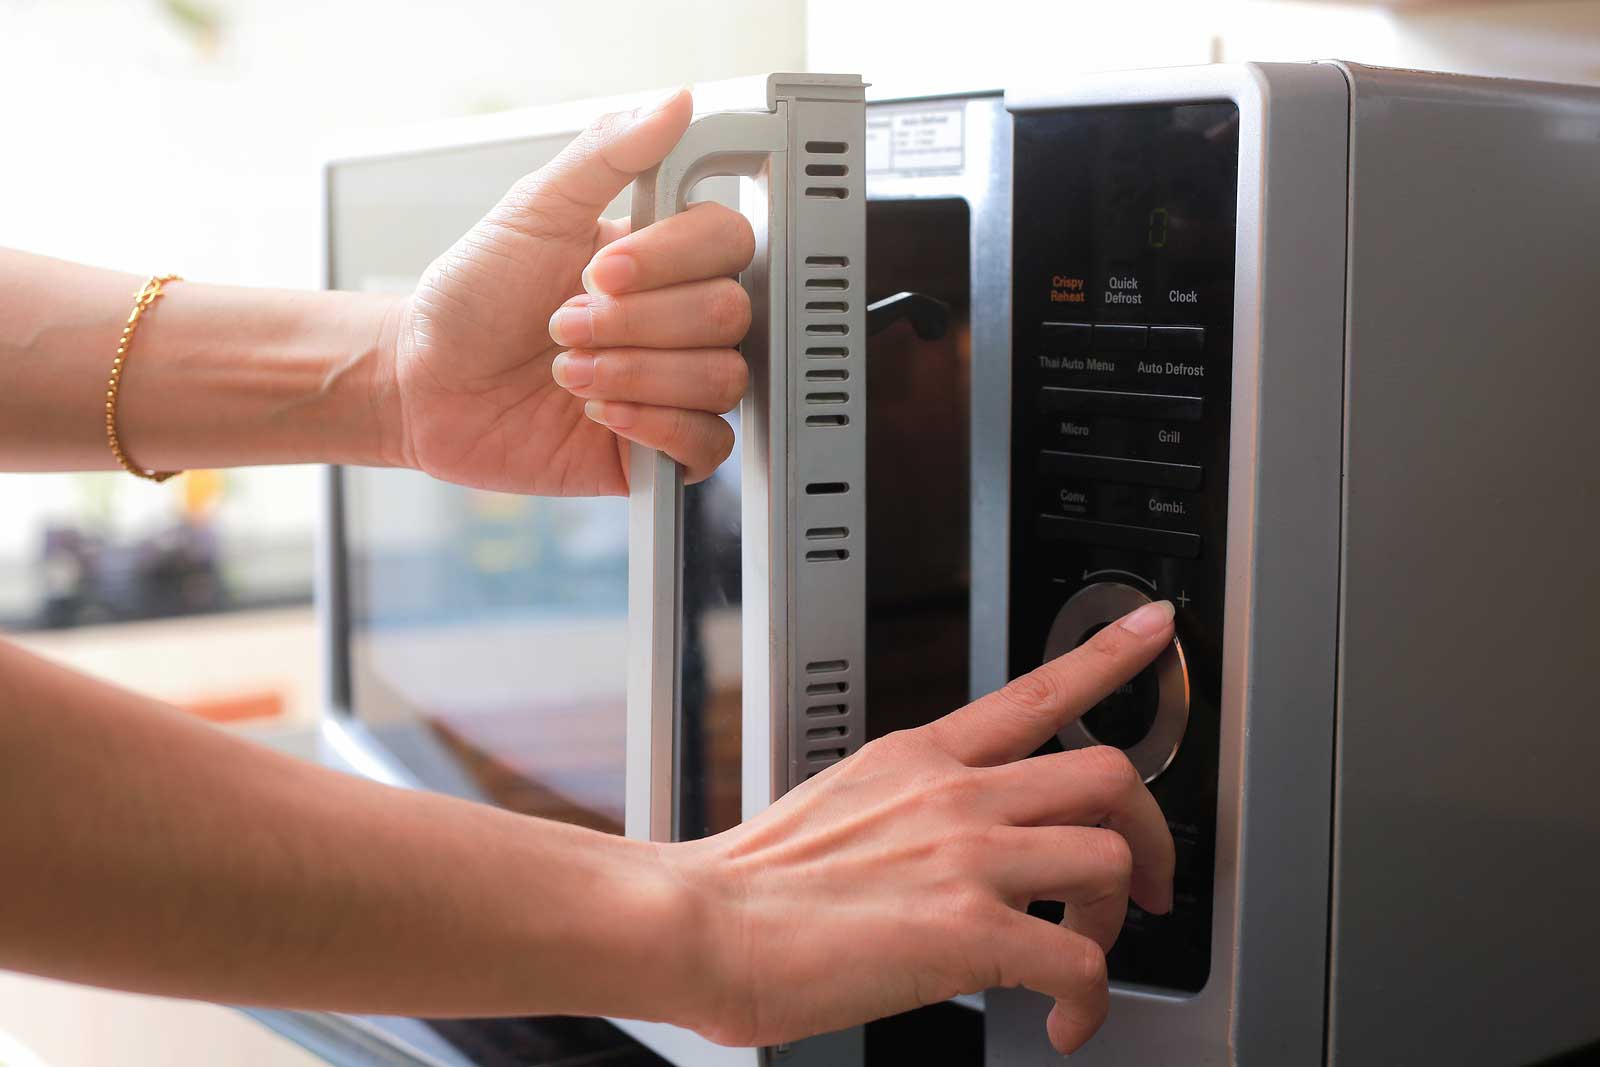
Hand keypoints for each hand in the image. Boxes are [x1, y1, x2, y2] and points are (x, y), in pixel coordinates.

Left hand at [382, 90, 754, 494]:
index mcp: (662, 258)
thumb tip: (674, 104)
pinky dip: (654, 428)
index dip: (670, 260)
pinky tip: (601, 415)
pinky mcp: (660, 451)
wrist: (426, 383)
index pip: (727, 244)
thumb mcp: (533, 210)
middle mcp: (677, 321)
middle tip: (564, 324)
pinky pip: (708, 446)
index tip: (600, 270)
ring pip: (721, 381)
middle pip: (728, 314)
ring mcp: (673, 385)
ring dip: (634, 375)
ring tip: (570, 373)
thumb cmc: (472, 298)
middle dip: (636, 324)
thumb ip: (606, 154)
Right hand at [663, 601, 1178, 1053]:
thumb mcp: (841, 801)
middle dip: (1149, 833)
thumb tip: (941, 844)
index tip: (1152, 629)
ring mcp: (967, 856)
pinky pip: (1080, 964)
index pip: (1037, 690)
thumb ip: (908, 806)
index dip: (1110, 655)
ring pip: (1111, 858)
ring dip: (1116, 922)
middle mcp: (957, 794)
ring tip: (1081, 960)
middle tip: (1148, 885)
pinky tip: (1062, 1023)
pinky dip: (1089, 1003)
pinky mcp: (969, 931)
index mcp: (922, 758)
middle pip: (1109, 774)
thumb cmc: (753, 883)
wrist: (701, 925)